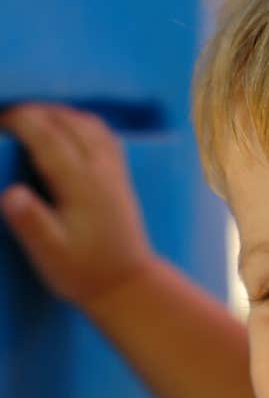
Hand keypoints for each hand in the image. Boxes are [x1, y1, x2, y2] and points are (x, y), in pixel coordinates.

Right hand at [0, 103, 154, 312]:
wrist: (127, 285)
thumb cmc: (84, 272)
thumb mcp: (50, 254)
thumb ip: (31, 223)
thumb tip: (11, 193)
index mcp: (82, 184)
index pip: (48, 136)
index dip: (20, 121)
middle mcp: (102, 170)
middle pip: (68, 122)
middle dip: (35, 112)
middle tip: (5, 117)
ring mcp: (114, 171)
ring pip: (88, 123)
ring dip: (58, 113)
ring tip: (30, 117)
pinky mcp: (120, 176)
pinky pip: (103, 134)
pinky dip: (80, 121)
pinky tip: (66, 127)